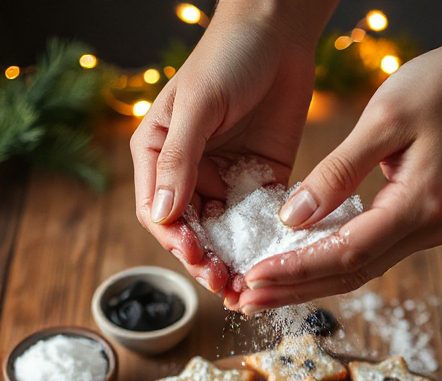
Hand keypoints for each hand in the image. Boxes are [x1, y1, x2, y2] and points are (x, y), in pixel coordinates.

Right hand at [130, 7, 315, 293]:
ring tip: (246, 286)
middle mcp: (190, 174)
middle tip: (224, 282)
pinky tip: (273, 263)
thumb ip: (179, 159)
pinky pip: (258, 223)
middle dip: (204, 261)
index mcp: (160, 156)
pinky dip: (262, 246)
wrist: (281, 30)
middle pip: (191, 234)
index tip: (194, 255)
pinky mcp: (260, 182)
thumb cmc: (228, 56)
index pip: (158, 213)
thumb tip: (162, 215)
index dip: (174, 240)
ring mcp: (226, 181)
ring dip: (232, 263)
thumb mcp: (199, 106)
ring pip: (223, 236)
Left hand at [234, 24, 441, 310]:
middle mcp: (428, 230)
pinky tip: (298, 265)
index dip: (297, 270)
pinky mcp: (424, 222)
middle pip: (350, 275)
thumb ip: (337, 172)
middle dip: (295, 290)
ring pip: (359, 269)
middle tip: (246, 300)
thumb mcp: (384, 118)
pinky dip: (331, 262)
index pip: (347, 253)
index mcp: (420, 206)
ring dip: (309, 282)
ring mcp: (429, 231)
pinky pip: (370, 252)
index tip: (254, 279)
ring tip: (262, 291)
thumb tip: (293, 218)